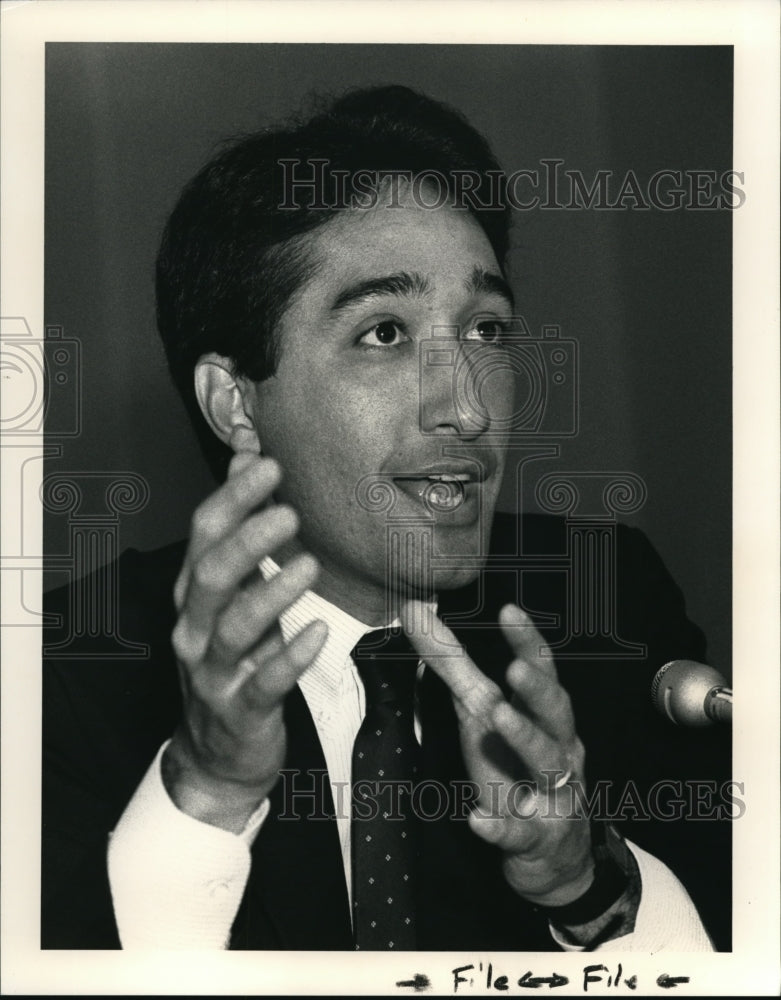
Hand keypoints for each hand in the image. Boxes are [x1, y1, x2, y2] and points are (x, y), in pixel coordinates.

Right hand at [164, 452, 326, 832]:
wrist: (218, 752)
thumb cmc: (236, 657)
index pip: (204, 534)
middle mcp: (194, 627)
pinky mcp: (240, 709)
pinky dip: (289, 657)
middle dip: (246, 539)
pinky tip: (318, 635)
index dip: (232, 497)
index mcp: (195, 593)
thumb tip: (248, 453)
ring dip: (270, 594)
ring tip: (309, 565)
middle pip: (210, 575)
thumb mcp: (234, 593)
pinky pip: (264, 682)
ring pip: (232, 627)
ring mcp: (213, 671)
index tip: (267, 462)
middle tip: (289, 512)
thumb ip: (241, 526)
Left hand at [400, 601, 593, 906]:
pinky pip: (519, 832)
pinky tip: (477, 819)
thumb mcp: (480, 711)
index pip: (542, 670)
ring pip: (548, 765)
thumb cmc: (514, 766)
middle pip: (557, 713)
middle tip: (516, 669)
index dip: (529, 641)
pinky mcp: (535, 836)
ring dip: (525, 740)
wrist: (549, 850)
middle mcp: (557, 747)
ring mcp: (552, 793)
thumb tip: (412, 609)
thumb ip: (450, 662)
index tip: (509, 611)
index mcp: (543, 714)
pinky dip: (499, 825)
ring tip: (497, 718)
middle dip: (539, 690)